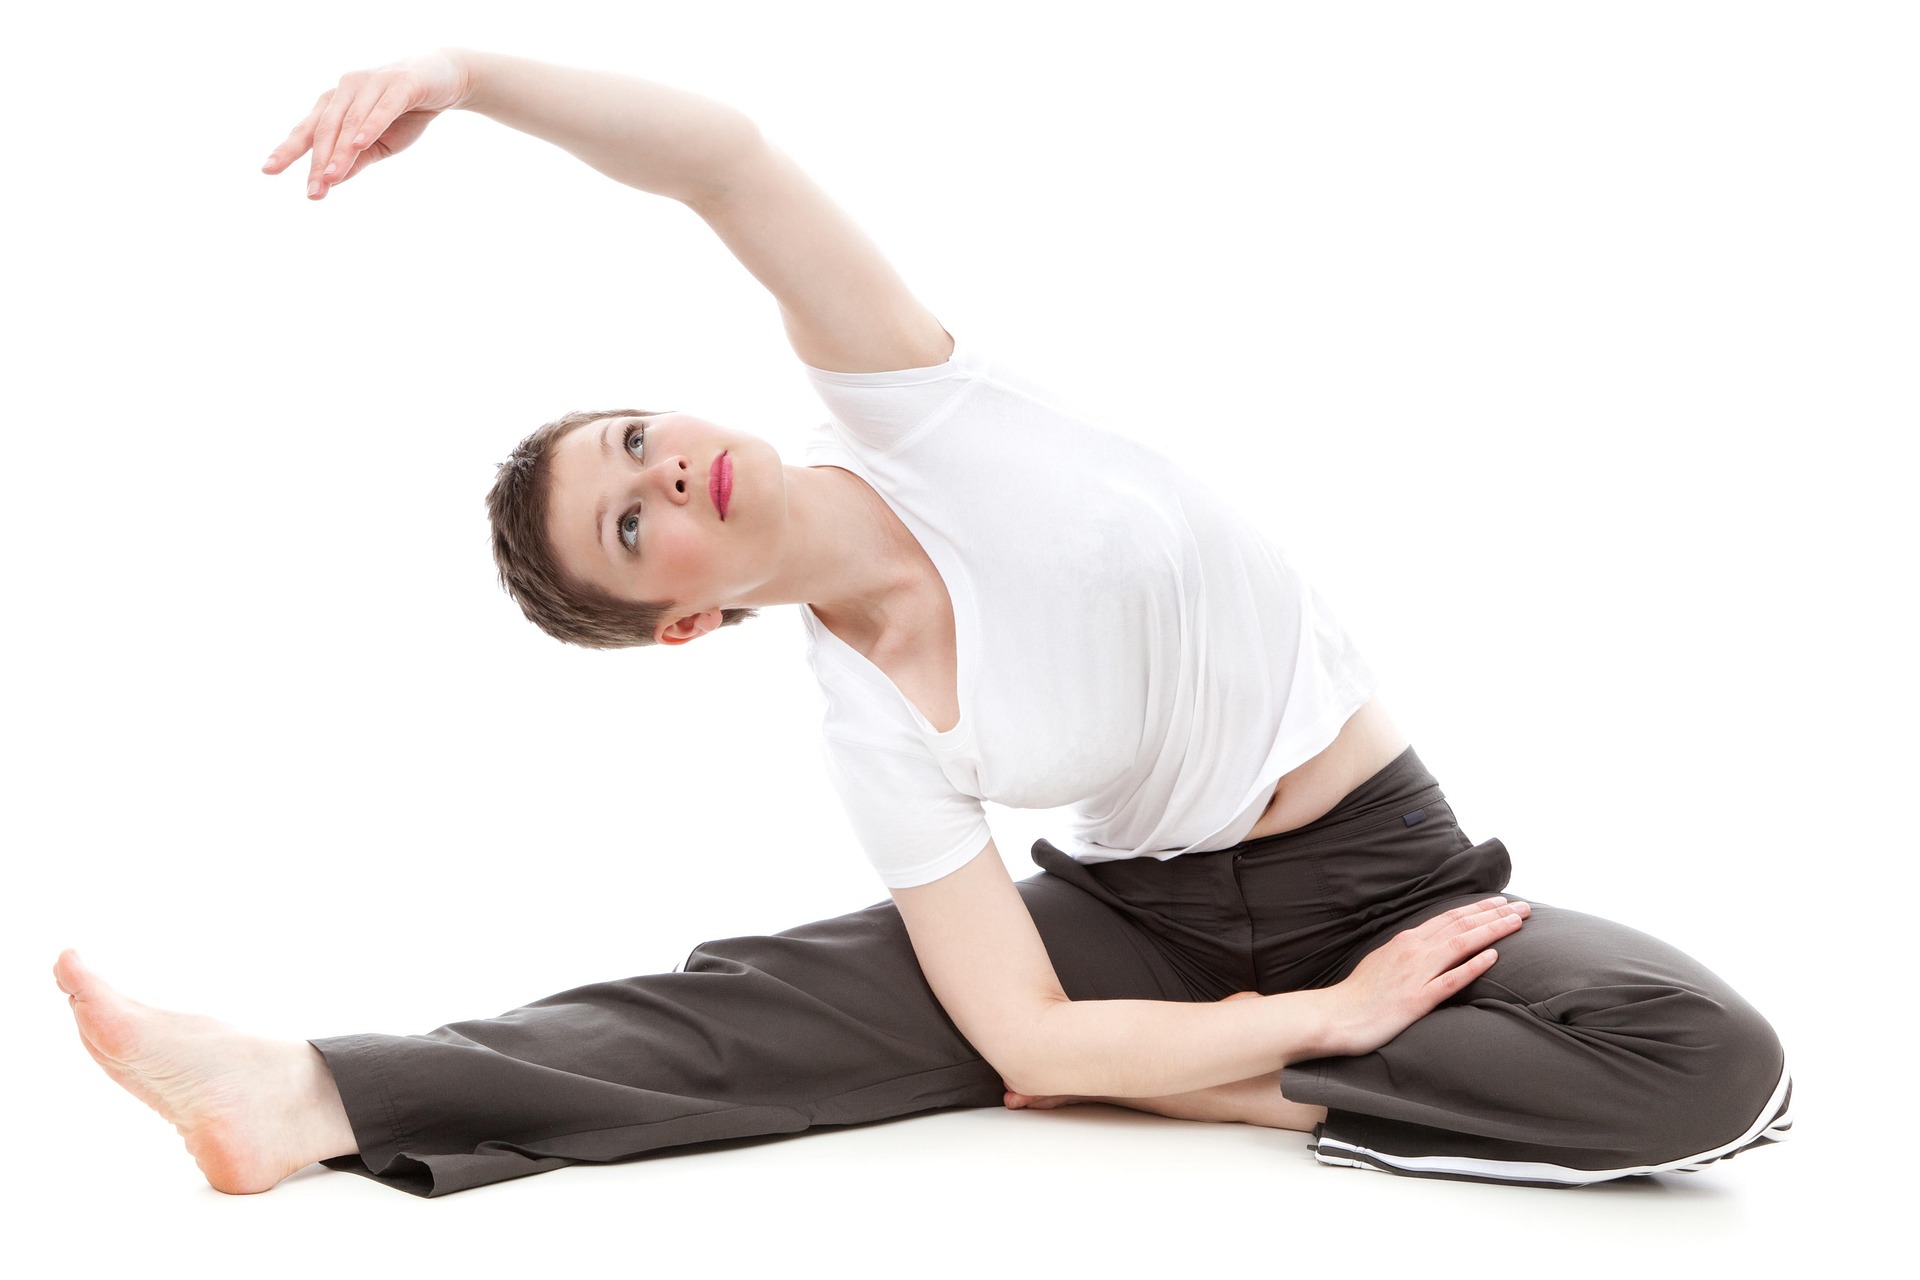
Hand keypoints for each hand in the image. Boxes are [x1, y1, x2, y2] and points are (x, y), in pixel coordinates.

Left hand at [262, 50, 473, 199]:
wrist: (445, 80)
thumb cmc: (407, 113)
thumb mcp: (380, 144)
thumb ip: (356, 160)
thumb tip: (329, 181)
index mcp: (336, 103)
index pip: (308, 130)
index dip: (288, 149)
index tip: (268, 171)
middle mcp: (347, 89)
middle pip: (326, 128)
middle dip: (318, 160)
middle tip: (313, 190)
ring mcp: (372, 83)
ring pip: (350, 120)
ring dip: (340, 150)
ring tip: (330, 176)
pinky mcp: (400, 84)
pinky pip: (382, 107)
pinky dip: (370, 125)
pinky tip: (360, 143)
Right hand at [1318, 896, 1528, 1057]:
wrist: (1337, 1015)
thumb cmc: (1360, 993)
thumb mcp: (1385, 960)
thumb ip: (1409, 951)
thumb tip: (1431, 946)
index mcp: (1406, 940)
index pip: (1450, 917)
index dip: (1479, 908)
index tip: (1503, 903)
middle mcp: (1414, 950)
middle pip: (1461, 925)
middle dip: (1495, 914)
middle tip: (1524, 908)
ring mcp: (1416, 973)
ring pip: (1461, 944)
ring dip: (1491, 931)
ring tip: (1517, 923)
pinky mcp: (1416, 999)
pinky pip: (1449, 979)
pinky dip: (1472, 966)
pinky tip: (1492, 957)